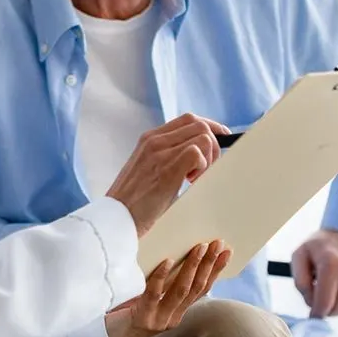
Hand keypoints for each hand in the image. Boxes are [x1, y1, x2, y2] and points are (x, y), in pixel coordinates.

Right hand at [106, 114, 230, 237]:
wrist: (116, 217)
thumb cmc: (133, 201)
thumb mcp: (146, 170)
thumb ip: (165, 157)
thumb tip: (196, 156)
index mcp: (149, 139)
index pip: (188, 119)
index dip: (210, 127)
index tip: (221, 140)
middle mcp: (154, 140)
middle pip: (199, 124)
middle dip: (214, 145)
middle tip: (206, 169)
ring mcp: (160, 153)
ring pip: (203, 136)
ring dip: (209, 158)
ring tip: (195, 178)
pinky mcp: (167, 169)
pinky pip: (197, 153)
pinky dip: (203, 167)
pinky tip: (191, 182)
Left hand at [106, 241, 231, 336]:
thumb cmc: (125, 314)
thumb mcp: (150, 301)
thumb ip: (163, 287)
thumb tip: (174, 255)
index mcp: (177, 313)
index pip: (202, 289)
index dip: (216, 271)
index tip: (227, 252)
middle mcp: (172, 317)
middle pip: (196, 288)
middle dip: (209, 264)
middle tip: (217, 244)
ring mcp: (159, 319)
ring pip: (181, 290)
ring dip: (192, 267)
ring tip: (200, 247)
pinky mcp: (143, 318)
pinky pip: (154, 294)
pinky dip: (162, 276)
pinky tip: (168, 261)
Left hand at [291, 229, 337, 317]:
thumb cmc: (320, 245)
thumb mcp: (300, 256)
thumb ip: (300, 282)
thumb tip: (311, 304)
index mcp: (331, 263)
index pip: (325, 302)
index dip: (316, 313)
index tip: (313, 315)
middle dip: (327, 311)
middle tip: (320, 302)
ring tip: (333, 290)